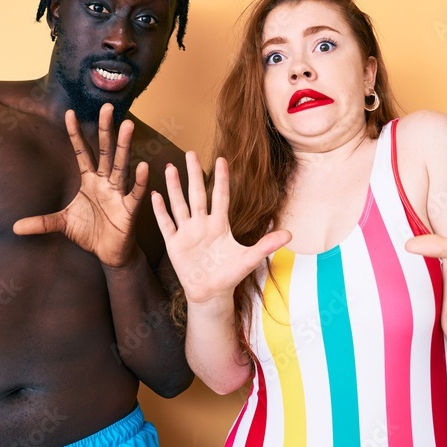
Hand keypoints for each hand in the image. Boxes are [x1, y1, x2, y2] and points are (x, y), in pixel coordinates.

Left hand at [13, 104, 146, 267]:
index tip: (69, 113)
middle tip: (108, 107)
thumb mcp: (63, 224)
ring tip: (127, 125)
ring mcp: (118, 193)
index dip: (76, 134)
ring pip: (121, 165)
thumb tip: (14, 227)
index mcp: (90, 180)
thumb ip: (41, 222)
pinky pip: (134, 193)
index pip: (82, 152)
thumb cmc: (91, 233)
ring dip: (124, 146)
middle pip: (105, 151)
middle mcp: (105, 182)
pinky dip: (139, 181)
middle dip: (106, 130)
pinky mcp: (128, 209)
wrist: (109, 254)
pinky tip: (143, 166)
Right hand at [151, 152, 290, 305]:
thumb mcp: (249, 258)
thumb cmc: (230, 275)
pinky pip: (166, 224)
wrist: (211, 294)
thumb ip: (267, 244)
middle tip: (189, 152)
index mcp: (220, 224)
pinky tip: (155, 194)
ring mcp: (187, 232)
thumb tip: (290, 234)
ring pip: (179, 204)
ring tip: (169, 167)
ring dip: (174, 187)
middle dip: (193, 173)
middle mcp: (202, 224)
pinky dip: (160, 211)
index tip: (222, 159)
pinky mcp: (175, 244)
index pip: (220, 196)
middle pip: (196, 193)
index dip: (221, 179)